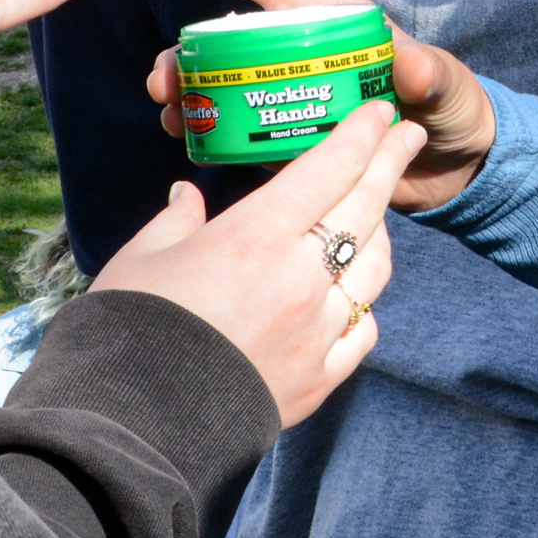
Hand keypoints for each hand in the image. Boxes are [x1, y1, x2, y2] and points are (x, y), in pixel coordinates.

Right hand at [91, 104, 417, 425]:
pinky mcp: (320, 379)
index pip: (329, 169)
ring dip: (379, 233)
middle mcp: (301, 278)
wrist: (135, 425)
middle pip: (364, 207)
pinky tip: (355, 294)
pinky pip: (362, 331)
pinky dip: (363, 305)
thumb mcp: (144, 257)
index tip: (379, 111)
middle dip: (390, 163)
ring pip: (374, 269)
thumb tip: (188, 196)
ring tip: (376, 214)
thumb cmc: (130, 327)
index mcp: (257, 236)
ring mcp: (317, 331)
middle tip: (407, 135)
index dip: (361, 134)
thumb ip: (177, 219)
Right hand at [111, 0, 497, 210]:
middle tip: (162, 84)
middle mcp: (298, 44)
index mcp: (325, 12)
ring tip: (174, 117)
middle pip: (219, 35)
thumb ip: (430, 74)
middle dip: (180, 52)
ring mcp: (288, 88)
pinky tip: (194, 144)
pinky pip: (235, 126)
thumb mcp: (448, 86)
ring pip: (218, 82)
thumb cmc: (458, 109)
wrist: (461, 169)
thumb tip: (411, 67)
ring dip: (188, 95)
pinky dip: (208, 131)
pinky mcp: (287, 132)